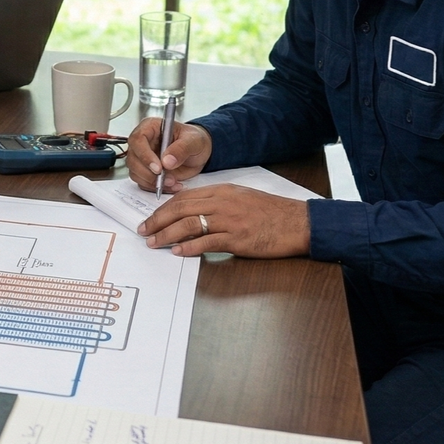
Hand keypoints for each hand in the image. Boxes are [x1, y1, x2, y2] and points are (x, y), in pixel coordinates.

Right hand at [125, 119, 212, 192]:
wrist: (199, 153)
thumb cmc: (194, 140)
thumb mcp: (194, 140)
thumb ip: (181, 149)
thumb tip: (167, 161)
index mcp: (151, 128)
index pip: (137, 139)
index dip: (144, 155)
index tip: (158, 168)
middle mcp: (144, 142)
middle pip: (132, 159)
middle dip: (148, 173)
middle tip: (167, 178)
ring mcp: (143, 158)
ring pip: (135, 172)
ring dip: (152, 182)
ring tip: (172, 182)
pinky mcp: (146, 171)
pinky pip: (143, 182)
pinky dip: (155, 187)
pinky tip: (171, 185)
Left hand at [138, 183, 311, 258]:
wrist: (298, 222)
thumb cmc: (272, 213)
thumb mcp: (242, 198)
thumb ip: (219, 203)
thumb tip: (196, 212)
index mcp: (223, 191)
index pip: (184, 197)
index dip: (164, 208)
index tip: (152, 217)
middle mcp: (222, 202)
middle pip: (181, 208)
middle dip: (158, 220)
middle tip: (144, 230)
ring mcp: (229, 220)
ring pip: (189, 224)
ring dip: (167, 234)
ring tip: (154, 242)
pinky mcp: (238, 238)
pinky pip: (207, 241)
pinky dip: (189, 247)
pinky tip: (178, 251)